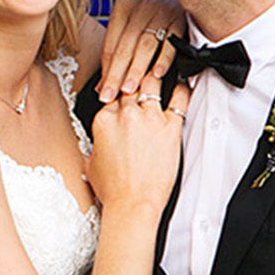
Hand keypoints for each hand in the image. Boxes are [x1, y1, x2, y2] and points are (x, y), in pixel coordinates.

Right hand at [86, 79, 190, 214]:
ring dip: (153, 76)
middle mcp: (126, 115)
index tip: (121, 93)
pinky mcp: (170, 127)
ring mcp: (149, 119)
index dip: (116, 94)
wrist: (133, 204)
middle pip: (129, 85)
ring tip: (158, 70)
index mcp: (104, 121)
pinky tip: (182, 83)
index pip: (110, 96)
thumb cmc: (114, 190)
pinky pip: (180, 99)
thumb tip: (95, 146)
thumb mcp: (92, 164)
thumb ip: (95, 146)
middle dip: (132, 80)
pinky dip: (182, 89)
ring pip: (151, 83)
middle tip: (138, 75)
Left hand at [100, 0, 186, 99]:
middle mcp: (140, 6)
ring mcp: (161, 11)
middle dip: (116, 75)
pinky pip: (170, 42)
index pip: (110, 46)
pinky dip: (163, 59)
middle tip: (111, 96)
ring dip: (136, 69)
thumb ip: (118, 54)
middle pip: (124, 47)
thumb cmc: (154, 16)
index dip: (106, 72)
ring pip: (144, 45)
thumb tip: (101, 87)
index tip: (103, 93)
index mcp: (123, 7)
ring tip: (129, 89)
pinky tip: (157, 74)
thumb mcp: (133, 27)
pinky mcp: (181, 18)